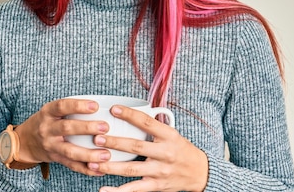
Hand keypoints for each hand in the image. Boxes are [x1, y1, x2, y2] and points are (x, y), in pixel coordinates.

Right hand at [14, 98, 111, 175]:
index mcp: (48, 112)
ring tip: (106, 154)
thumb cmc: (47, 121)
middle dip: (87, 128)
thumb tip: (101, 105)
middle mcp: (47, 129)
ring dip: (89, 154)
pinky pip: (71, 165)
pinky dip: (87, 169)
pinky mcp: (55, 159)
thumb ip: (70, 108)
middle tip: (105, 127)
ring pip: (70, 151)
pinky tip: (100, 170)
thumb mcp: (52, 110)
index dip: (78, 106)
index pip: (62, 106)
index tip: (95, 106)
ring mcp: (50, 145)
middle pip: (67, 128)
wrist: (26, 141)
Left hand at [87, 105, 207, 191]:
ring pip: (132, 169)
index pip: (147, 123)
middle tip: (97, 138)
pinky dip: (118, 191)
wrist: (199, 172)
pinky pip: (135, 189)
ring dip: (111, 166)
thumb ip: (153, 125)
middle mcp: (165, 153)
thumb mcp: (172, 133)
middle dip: (115, 143)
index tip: (114, 109)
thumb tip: (130, 112)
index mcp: (168, 135)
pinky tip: (104, 189)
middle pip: (136, 147)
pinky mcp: (156, 186)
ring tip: (94, 163)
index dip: (130, 115)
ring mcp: (160, 171)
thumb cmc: (180, 149)